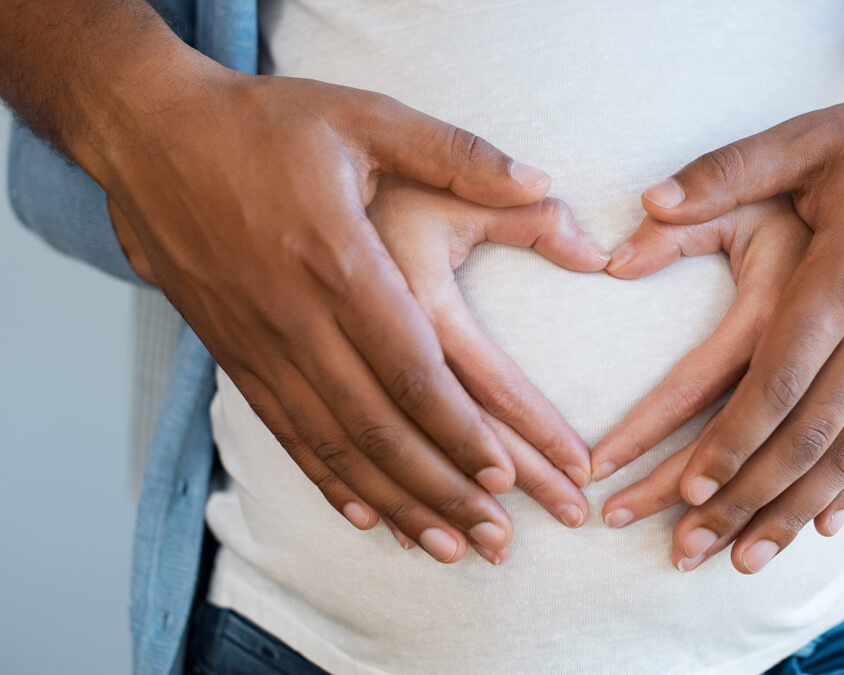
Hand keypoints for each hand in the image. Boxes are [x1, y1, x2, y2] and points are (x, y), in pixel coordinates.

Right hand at [99, 63, 594, 563]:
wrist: (148, 135)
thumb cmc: (265, 124)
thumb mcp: (366, 116)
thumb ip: (457, 153)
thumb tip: (543, 180)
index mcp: (340, 260)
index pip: (411, 368)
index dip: (459, 429)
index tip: (508, 474)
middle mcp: (297, 317)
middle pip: (379, 426)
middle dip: (444, 489)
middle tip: (498, 539)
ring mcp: (260, 343)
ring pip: (336, 446)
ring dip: (398, 503)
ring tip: (451, 547)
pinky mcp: (234, 355)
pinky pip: (288, 434)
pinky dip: (331, 482)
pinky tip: (369, 518)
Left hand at [615, 81, 843, 573]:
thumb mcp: (811, 139)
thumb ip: (728, 172)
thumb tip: (647, 200)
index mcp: (842, 280)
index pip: (779, 382)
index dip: (733, 440)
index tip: (687, 488)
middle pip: (808, 436)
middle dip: (747, 499)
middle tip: (691, 547)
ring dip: (795, 511)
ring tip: (745, 559)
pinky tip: (826, 524)